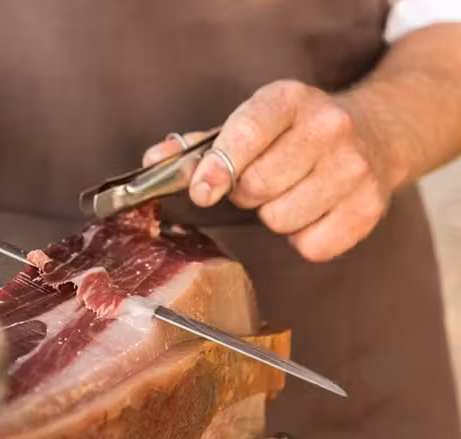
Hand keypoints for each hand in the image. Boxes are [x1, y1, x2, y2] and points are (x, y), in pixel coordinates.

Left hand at [144, 80, 402, 261]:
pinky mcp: (370, 208)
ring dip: (274, 216)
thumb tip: (153, 161)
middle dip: (246, 193)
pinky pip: (312, 246)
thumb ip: (199, 145)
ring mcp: (354, 167)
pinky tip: (313, 212)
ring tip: (289, 194)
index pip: (245, 133)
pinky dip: (304, 239)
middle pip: (256, 187)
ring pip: (280, 219)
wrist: (377, 134)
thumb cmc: (294, 135)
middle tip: (259, 183)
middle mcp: (328, 128)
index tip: (203, 190)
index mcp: (288, 100)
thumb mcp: (250, 124)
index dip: (217, 167)